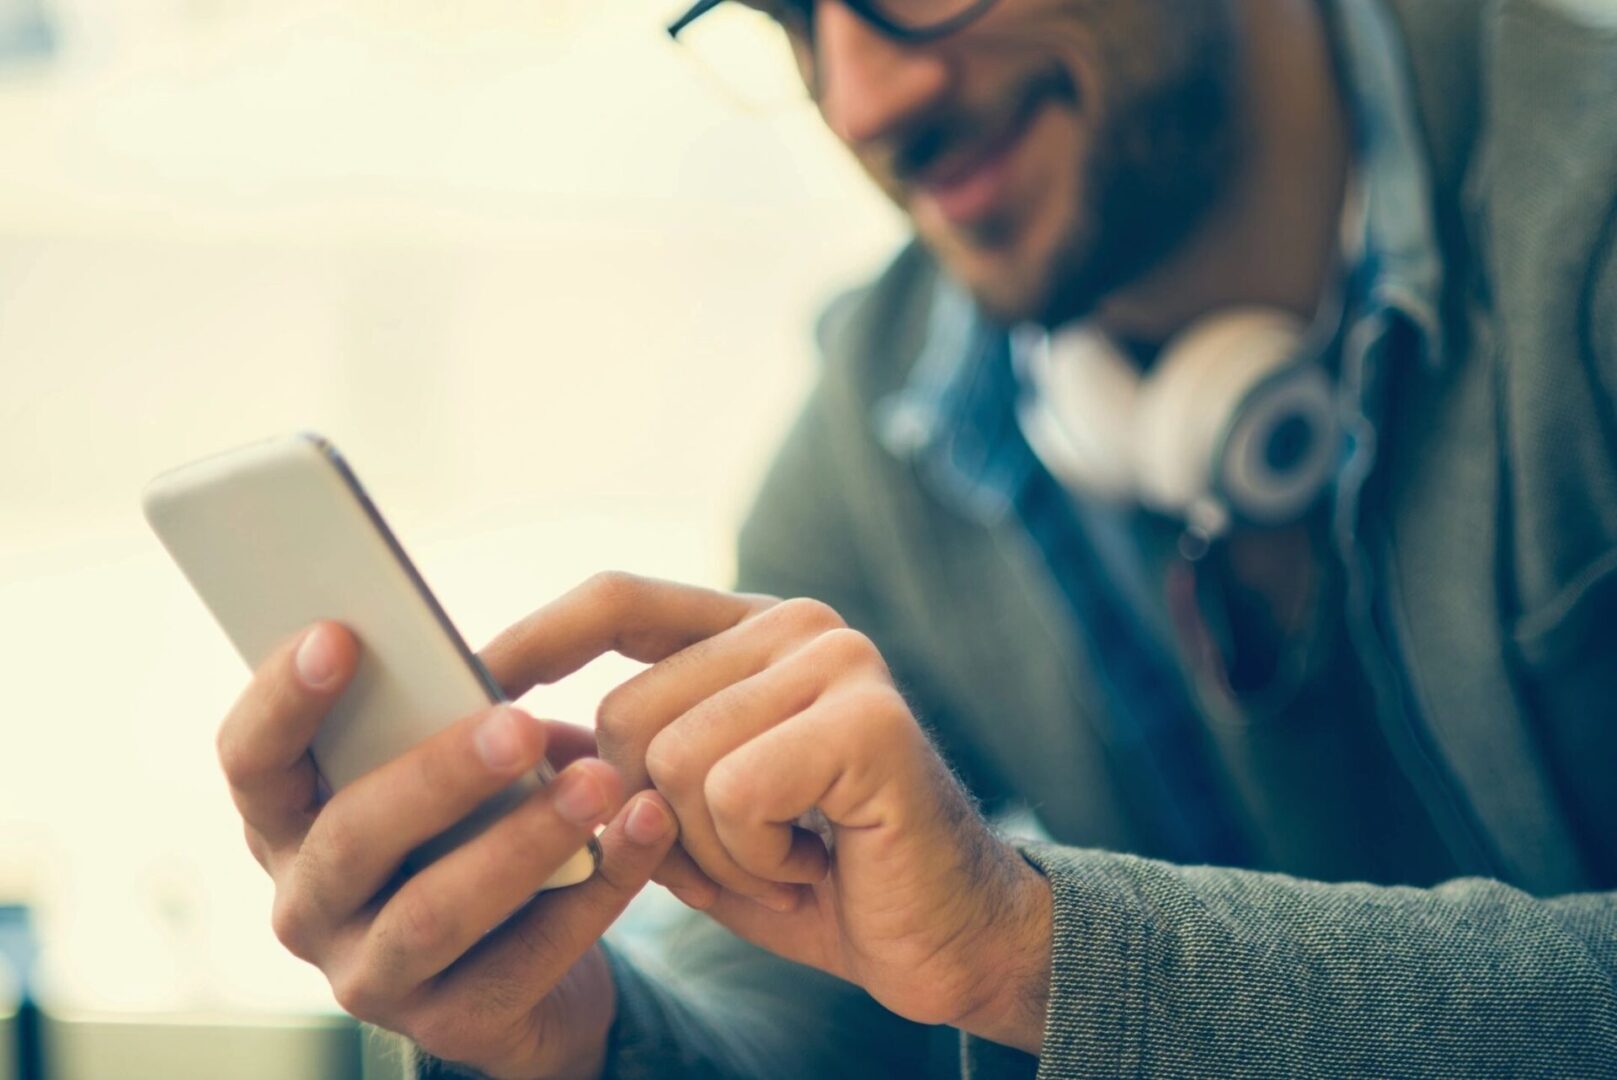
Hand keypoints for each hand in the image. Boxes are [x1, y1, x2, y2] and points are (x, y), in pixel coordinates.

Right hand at [217, 621, 681, 1079]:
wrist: (530, 977)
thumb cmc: (476, 833)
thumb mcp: (449, 778)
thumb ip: (450, 726)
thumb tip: (500, 674)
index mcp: (291, 824)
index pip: (252, 761)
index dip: (283, 699)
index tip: (340, 634)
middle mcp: (309, 905)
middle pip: (352, 837)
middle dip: (437, 774)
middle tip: (520, 722)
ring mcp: (372, 976)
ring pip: (434, 913)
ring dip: (524, 840)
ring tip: (599, 783)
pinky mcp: (452, 1027)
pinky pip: (528, 957)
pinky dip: (597, 887)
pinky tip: (646, 829)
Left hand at [488, 573, 1052, 1052]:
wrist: (948, 942)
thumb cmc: (816, 877)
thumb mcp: (693, 821)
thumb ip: (620, 770)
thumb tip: (509, 737)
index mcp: (754, 632)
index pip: (620, 600)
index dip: (537, 637)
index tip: (469, 679)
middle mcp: (799, 626)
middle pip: (626, 712)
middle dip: (660, 817)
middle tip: (749, 847)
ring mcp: (840, 662)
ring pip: (673, 761)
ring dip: (714, 850)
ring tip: (786, 855)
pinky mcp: (868, 719)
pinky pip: (732, 793)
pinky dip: (755, 859)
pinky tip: (815, 862)